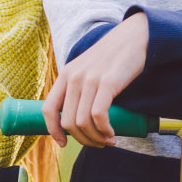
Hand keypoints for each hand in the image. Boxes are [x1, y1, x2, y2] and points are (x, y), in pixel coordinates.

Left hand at [42, 12, 147, 148]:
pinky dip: (105, 130)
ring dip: (96, 138)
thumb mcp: (87, 69)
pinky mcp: (107, 82)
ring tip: (108, 140)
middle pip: (68, 122)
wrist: (133, 37)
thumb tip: (78, 120)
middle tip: (98, 143)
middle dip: (83, 140)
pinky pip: (99, 116)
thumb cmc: (112, 58)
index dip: (53, 131)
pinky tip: (112, 133)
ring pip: (83, 122)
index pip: (48, 109)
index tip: (64, 143)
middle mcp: (73, 77)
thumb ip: (79, 88)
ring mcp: (89, 79)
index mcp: (65, 75)